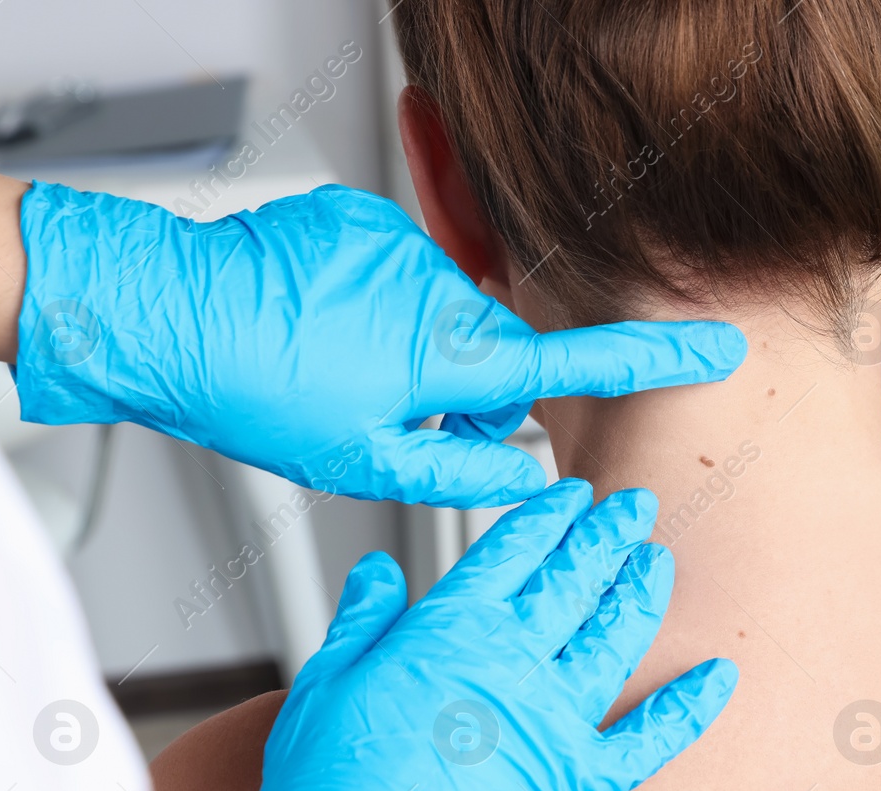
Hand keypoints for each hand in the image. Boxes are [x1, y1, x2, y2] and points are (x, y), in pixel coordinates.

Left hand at [12, 183, 745, 506]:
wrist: (164, 311)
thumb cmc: (252, 392)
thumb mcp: (361, 463)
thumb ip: (460, 474)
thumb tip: (526, 478)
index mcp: (447, 356)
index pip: (575, 362)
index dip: (655, 358)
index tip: (715, 347)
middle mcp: (436, 291)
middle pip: (496, 352)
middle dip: (469, 391)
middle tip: (402, 421)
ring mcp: (400, 248)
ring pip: (444, 317)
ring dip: (418, 351)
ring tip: (343, 373)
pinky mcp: (364, 222)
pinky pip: (401, 276)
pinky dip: (380, 309)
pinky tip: (326, 330)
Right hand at [174, 480, 737, 790]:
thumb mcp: (324, 686)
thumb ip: (362, 621)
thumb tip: (380, 572)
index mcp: (449, 631)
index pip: (513, 552)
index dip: (547, 517)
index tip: (572, 494)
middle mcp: (514, 663)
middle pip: (573, 581)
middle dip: (608, 536)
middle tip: (636, 507)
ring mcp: (556, 722)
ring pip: (616, 638)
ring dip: (642, 593)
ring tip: (659, 560)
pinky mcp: (583, 784)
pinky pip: (653, 737)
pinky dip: (691, 706)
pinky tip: (720, 675)